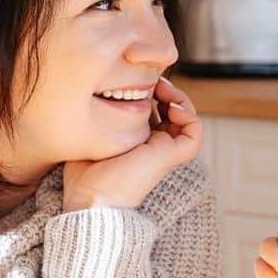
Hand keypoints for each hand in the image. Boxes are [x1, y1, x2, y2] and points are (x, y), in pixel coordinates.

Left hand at [63, 76, 202, 210]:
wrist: (92, 199)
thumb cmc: (84, 173)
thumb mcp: (89, 135)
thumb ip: (100, 115)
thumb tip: (104, 89)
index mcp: (134, 141)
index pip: (150, 109)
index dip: (146, 90)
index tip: (131, 79)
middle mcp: (152, 145)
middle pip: (168, 109)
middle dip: (163, 88)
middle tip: (151, 78)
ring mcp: (164, 150)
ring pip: (185, 117)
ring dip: (178, 96)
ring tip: (162, 87)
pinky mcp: (173, 156)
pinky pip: (194, 131)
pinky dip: (189, 113)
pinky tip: (170, 105)